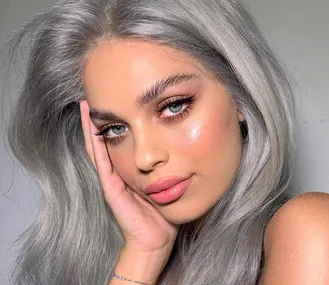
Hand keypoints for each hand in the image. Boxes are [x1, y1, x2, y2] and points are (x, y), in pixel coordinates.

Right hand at [80, 100, 178, 257]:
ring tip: (87, 104)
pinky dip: (95, 142)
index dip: (116, 121)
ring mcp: (111, 178)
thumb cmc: (163, 210)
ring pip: (98, 147)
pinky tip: (93, 125)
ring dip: (92, 126)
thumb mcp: (165, 181)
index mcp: (129, 169)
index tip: (116, 100)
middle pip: (104, 140)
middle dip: (100, 118)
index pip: (119, 140)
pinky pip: (101, 161)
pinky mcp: (110, 187)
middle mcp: (117, 171)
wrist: (157, 237)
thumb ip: (166, 165)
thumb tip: (180, 145)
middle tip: (96, 95)